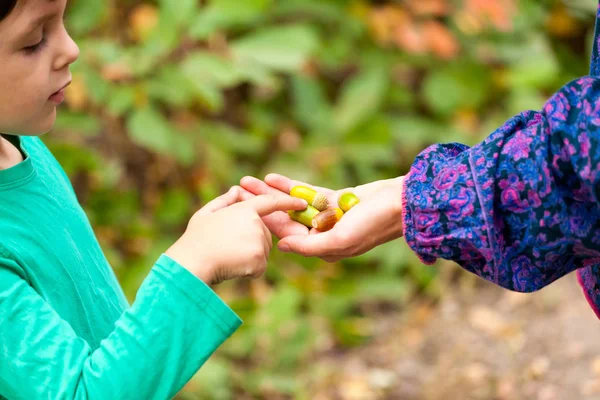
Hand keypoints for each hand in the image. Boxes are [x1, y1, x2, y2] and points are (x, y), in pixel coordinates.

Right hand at [165, 186, 307, 283]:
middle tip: (228, 246)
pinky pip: (259, 267)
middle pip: (265, 234)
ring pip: (263, 251)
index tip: (302, 203)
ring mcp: (259, 242)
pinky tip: (233, 267)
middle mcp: (256, 224)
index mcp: (244, 209)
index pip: (271, 203)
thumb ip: (223, 202)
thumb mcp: (205, 215)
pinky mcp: (259, 260)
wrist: (192, 263)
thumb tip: (236, 191)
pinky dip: (249, 271)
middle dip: (252, 241)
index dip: (288, 202)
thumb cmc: (195, 239)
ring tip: (228, 256)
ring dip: (250, 256)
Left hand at [240, 174, 405, 261]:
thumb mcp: (340, 239)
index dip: (263, 219)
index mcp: (322, 247)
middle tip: (238, 188)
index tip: (242, 208)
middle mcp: (323, 233)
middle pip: (285, 216)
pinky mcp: (337, 200)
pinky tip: (273, 177)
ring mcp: (329, 216)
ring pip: (294, 203)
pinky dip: (292, 186)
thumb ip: (309, 246)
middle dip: (262, 202)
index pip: (286, 233)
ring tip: (250, 180)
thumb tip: (280, 247)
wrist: (403, 203)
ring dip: (272, 192)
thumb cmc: (374, 224)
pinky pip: (309, 193)